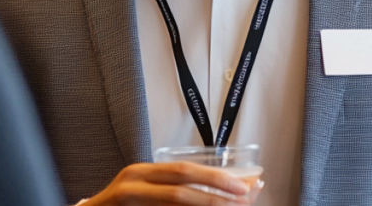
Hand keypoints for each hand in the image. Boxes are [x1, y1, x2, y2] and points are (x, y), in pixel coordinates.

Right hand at [85, 162, 256, 205]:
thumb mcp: (145, 195)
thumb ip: (173, 193)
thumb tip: (220, 194)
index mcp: (144, 171)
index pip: (186, 170)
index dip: (217, 177)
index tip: (245, 185)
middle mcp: (134, 178)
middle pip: (182, 181)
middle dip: (216, 189)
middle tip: (244, 197)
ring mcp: (126, 195)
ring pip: (174, 200)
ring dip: (207, 204)